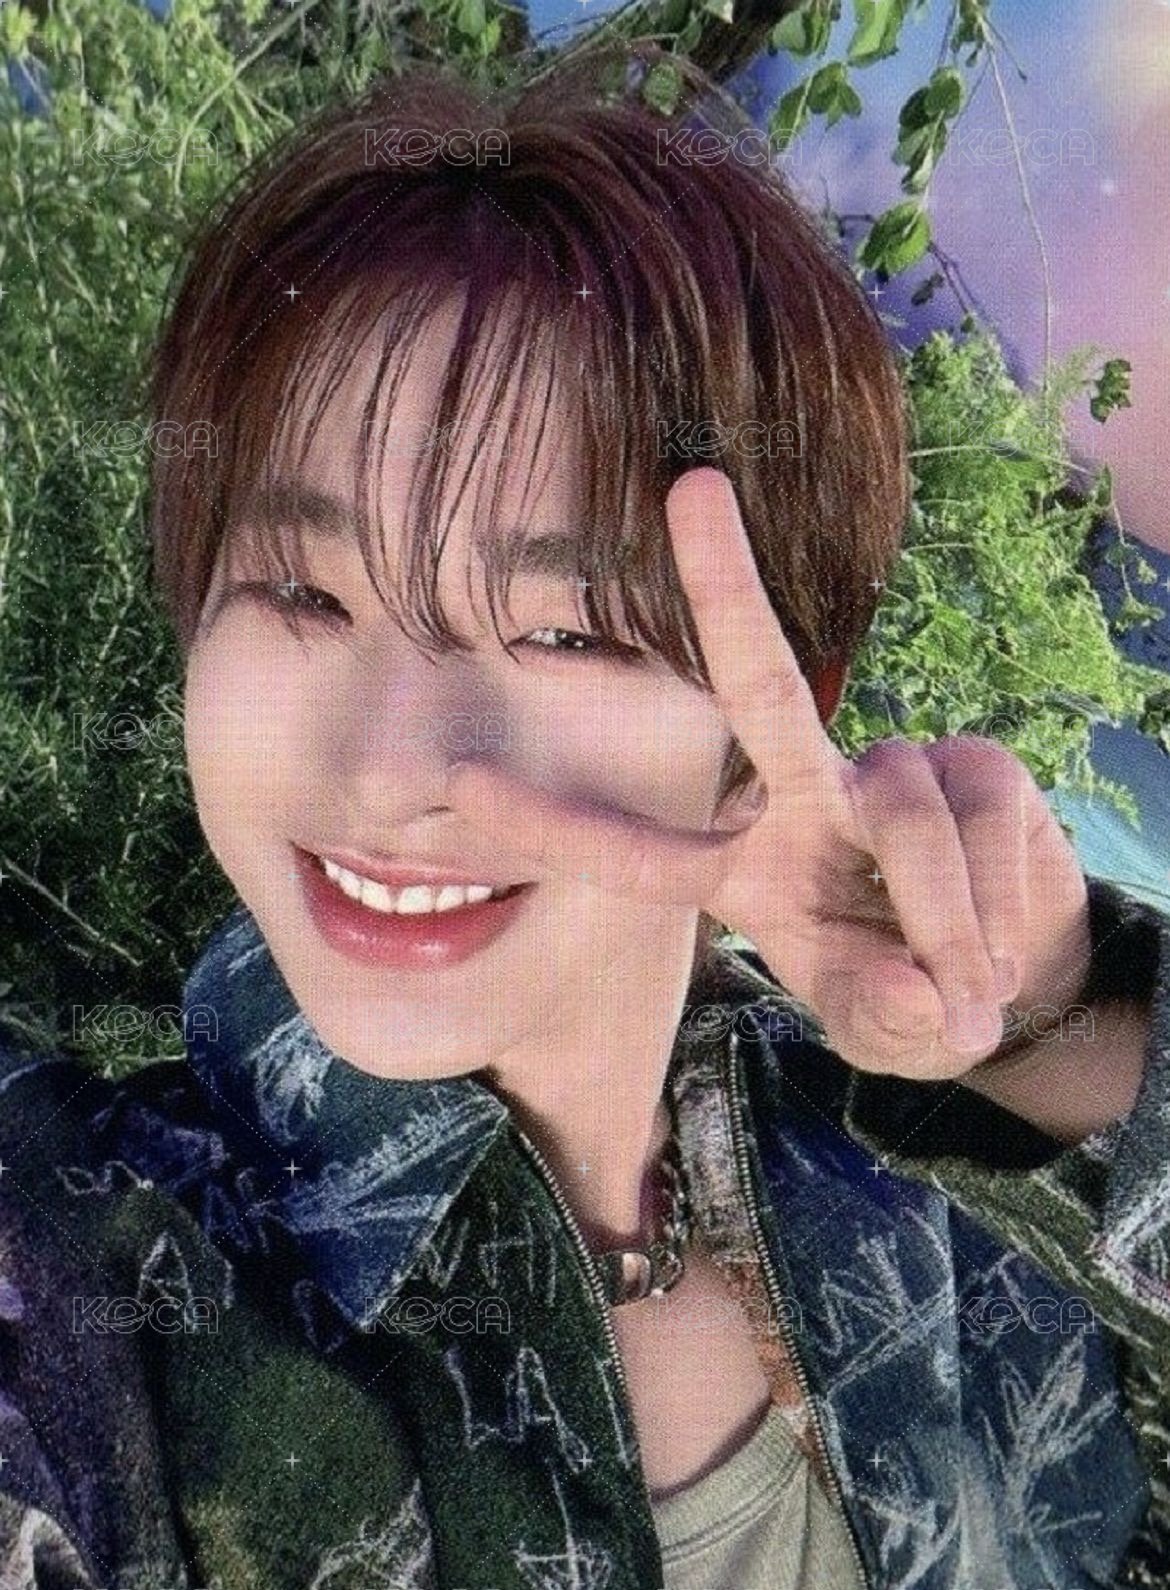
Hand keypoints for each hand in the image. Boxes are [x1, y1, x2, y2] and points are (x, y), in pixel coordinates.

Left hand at [446, 467, 1091, 1079]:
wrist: (1010, 977)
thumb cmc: (903, 992)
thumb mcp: (875, 1025)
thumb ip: (879, 1015)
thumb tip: (921, 991)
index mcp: (749, 868)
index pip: (643, 852)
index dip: (559, 825)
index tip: (463, 785)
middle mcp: (810, 798)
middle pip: (762, 685)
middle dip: (725, 586)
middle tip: (692, 486)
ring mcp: (901, 775)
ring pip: (907, 829)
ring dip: (944, 926)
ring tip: (965, 1001)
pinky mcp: (983, 772)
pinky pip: (985, 843)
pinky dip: (997, 918)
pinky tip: (999, 957)